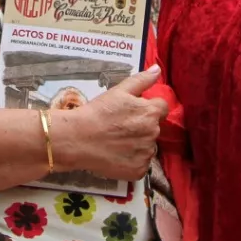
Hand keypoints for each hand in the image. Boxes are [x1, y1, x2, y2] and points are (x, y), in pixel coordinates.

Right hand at [55, 66, 167, 180]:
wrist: (78, 139)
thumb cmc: (97, 112)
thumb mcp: (119, 91)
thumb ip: (142, 80)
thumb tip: (158, 69)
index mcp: (150, 113)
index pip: (162, 108)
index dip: (148, 108)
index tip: (133, 111)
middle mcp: (153, 133)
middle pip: (154, 128)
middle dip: (141, 126)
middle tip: (120, 126)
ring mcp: (146, 154)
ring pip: (147, 146)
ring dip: (138, 144)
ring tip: (117, 141)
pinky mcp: (139, 171)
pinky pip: (141, 163)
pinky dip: (132, 160)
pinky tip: (117, 155)